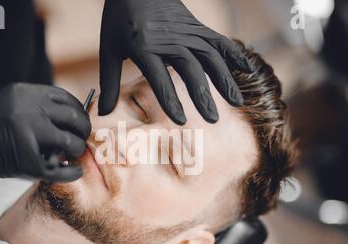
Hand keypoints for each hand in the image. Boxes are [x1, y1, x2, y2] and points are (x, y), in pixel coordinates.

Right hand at [0, 83, 90, 181]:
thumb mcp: (8, 102)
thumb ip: (35, 107)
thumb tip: (68, 121)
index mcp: (26, 92)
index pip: (67, 100)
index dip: (79, 114)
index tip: (79, 124)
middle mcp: (29, 108)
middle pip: (74, 118)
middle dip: (83, 132)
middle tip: (81, 141)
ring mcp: (27, 132)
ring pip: (70, 142)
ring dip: (76, 151)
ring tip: (70, 156)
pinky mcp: (23, 159)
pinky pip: (58, 170)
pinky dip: (71, 173)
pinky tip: (72, 172)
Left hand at [99, 0, 254, 124]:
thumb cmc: (119, 19)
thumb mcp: (107, 50)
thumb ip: (107, 83)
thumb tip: (101, 113)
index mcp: (143, 46)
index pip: (159, 77)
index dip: (170, 99)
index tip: (181, 121)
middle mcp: (168, 39)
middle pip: (190, 68)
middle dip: (202, 95)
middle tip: (211, 120)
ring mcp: (186, 31)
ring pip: (209, 56)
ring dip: (224, 79)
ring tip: (236, 102)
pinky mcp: (196, 26)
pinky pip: (218, 40)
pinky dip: (233, 54)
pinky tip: (247, 69)